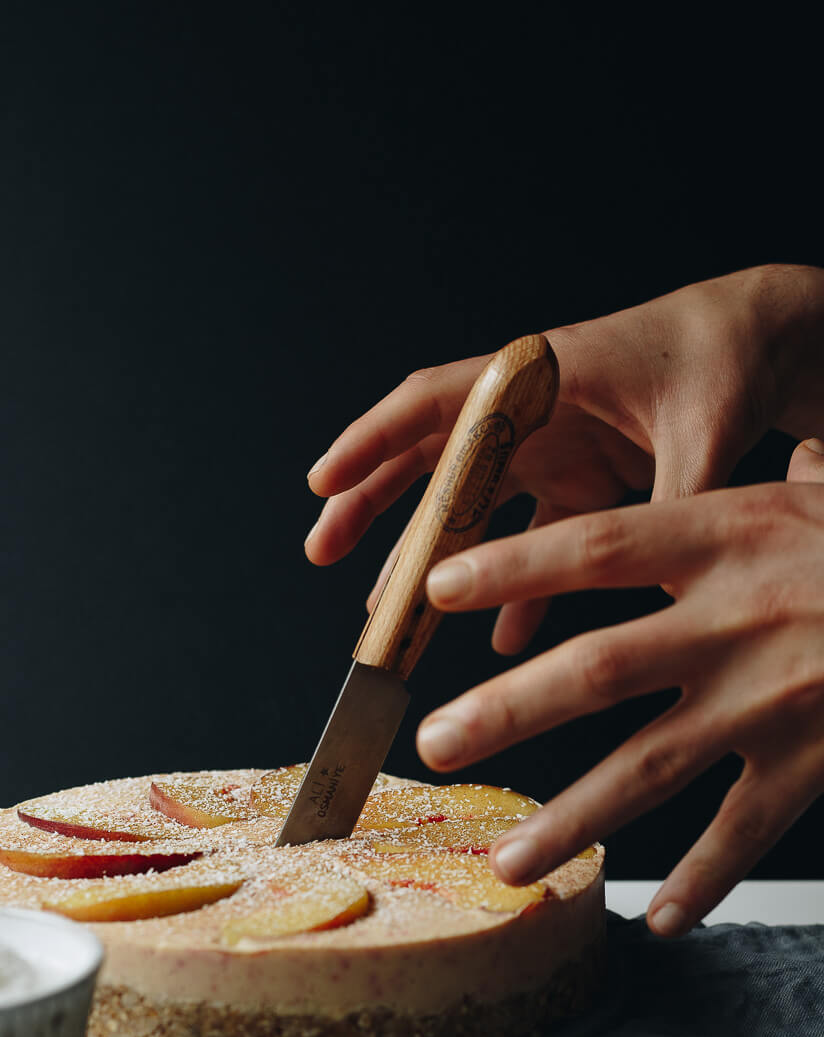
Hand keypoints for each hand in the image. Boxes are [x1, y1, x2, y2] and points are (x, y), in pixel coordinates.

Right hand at [305, 265, 823, 651]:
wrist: (766, 343)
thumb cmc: (725, 356)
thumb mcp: (701, 432)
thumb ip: (668, 504)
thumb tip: (647, 577)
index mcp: (541, 375)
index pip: (436, 401)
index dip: (373, 440)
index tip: (324, 481)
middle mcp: (530, 412)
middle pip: (429, 460)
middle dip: (372, 505)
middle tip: (324, 550)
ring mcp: (551, 450)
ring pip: (471, 511)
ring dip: (432, 563)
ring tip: (393, 616)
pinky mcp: (581, 483)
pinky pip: (531, 543)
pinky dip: (516, 590)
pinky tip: (504, 638)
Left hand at [417, 446, 823, 935]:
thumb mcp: (819, 498)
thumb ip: (748, 496)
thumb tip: (727, 473)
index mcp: (733, 533)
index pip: (597, 546)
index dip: (509, 565)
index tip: (431, 586)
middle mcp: (743, 617)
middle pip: (598, 667)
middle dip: (506, 712)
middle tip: (434, 745)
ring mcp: (778, 699)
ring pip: (650, 768)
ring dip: (570, 818)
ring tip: (507, 860)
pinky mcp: (817, 762)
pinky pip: (743, 833)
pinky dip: (698, 879)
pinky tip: (655, 917)